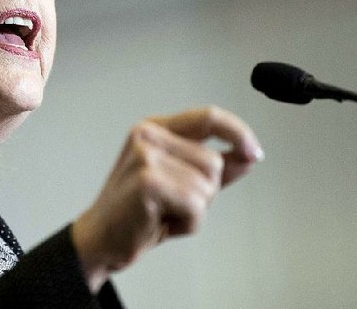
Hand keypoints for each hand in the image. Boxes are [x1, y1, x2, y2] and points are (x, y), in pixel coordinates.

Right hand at [71, 106, 262, 291]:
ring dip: (195, 209)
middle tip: (172, 203)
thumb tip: (249, 155)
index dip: (238, 132)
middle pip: (213, 161)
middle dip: (204, 192)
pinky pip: (195, 204)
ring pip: (207, 184)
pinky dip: (187, 222)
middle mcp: (147, 136)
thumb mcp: (180, 183)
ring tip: (164, 212)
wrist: (102, 239)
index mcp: (154, 129)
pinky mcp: (147, 181)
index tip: (254, 152)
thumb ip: (214, 167)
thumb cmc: (137, 211)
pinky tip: (161, 221)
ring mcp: (145, 156)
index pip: (208, 117)